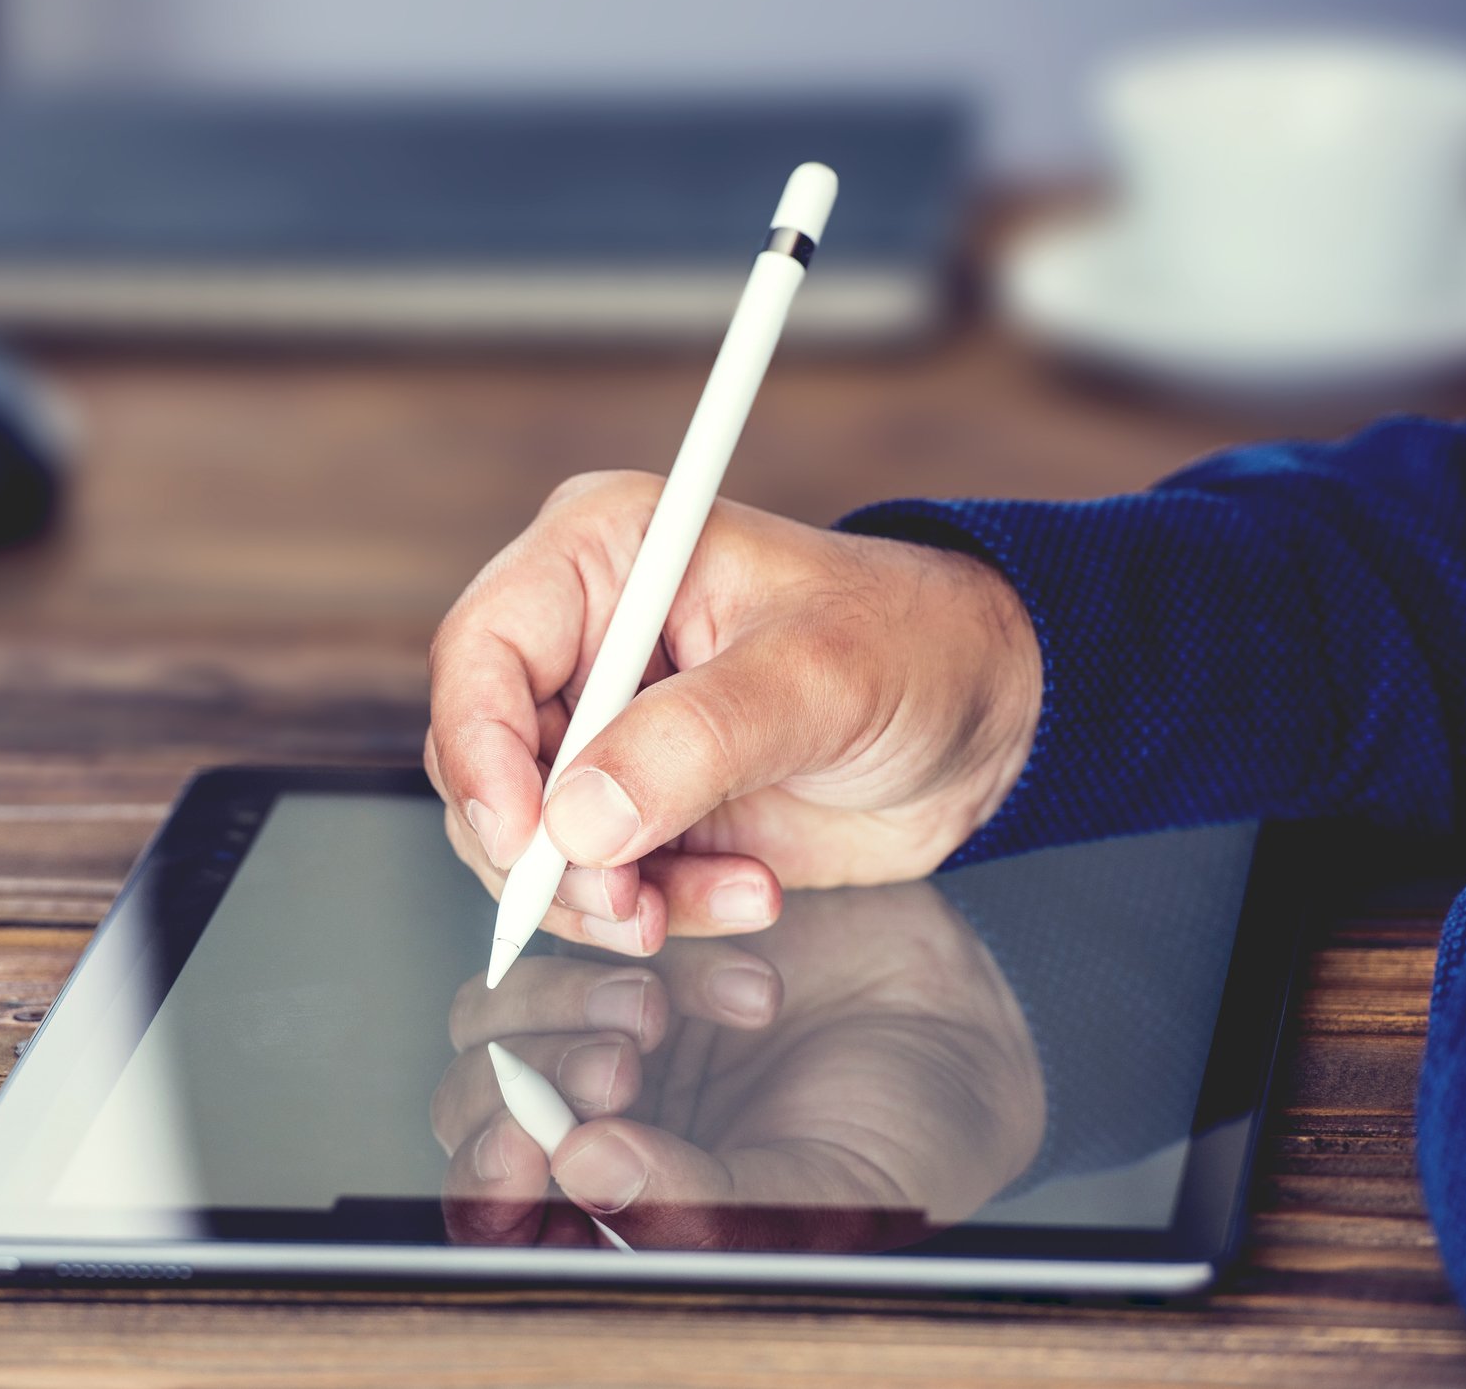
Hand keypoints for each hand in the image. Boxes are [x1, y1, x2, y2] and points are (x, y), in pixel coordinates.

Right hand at [425, 470, 1040, 957]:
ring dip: (610, 895)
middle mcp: (584, 640)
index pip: (480, 653)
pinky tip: (752, 892)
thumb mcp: (814, 680)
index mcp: (602, 557)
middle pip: (487, 761)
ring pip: (530, 839)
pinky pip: (598, 882)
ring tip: (729, 897)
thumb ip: (691, 743)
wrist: (985, 722)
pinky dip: (662, 908)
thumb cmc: (914, 648)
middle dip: (548, 851)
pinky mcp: (638, 805)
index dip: (482, 752)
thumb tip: (578, 822)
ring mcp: (606, 729)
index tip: (527, 838)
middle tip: (626, 903)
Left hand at [433, 882, 1045, 1251]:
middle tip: (623, 1062)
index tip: (535, 1140)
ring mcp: (607, 1035)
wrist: (984, 1018)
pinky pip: (576, 934)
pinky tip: (736, 974)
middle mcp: (595, 1130)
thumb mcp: (819, 1196)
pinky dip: (639, 945)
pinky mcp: (633, 947)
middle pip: (479, 1107)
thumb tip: (582, 1173)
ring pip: (501, 1016)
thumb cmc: (913, 1139)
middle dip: (531, 1082)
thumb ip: (698, 1202)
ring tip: (660, 1005)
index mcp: (618, 1215)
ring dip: (565, 1004)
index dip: (492, 1179)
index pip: (499, 1212)